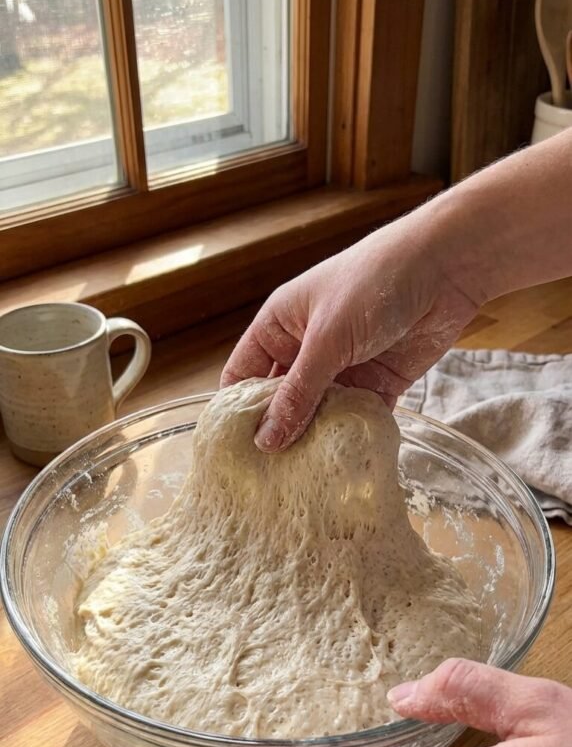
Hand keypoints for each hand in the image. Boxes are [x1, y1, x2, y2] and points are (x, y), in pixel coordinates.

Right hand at [221, 210, 482, 451]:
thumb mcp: (326, 340)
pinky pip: (356, 416)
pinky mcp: (378, 382)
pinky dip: (351, 435)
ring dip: (314, 439)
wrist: (446, 268)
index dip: (236, 410)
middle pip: (280, 401)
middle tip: (267, 477)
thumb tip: (265, 441)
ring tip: (302, 478)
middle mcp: (306, 349)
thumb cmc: (374, 283)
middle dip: (276, 433)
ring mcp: (343, 367)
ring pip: (318, 414)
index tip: (233, 451)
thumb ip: (298, 393)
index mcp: (280, 327)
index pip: (243, 374)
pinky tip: (343, 462)